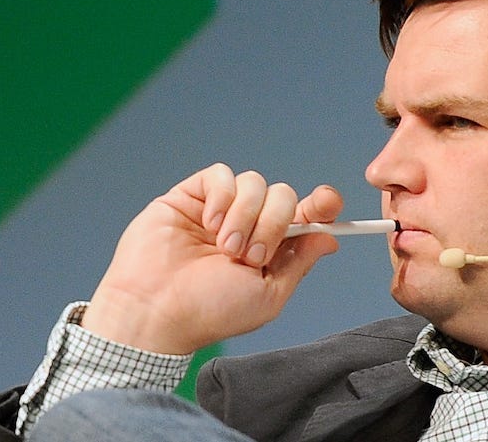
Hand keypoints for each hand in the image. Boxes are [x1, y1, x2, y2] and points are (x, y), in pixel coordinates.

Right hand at [82, 163, 343, 353]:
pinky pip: (221, 176)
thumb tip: (330, 236)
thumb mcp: (268, 295)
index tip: (328, 202)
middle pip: (283, 195)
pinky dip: (221, 198)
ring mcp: (221, 210)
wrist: (157, 309)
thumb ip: (299, 263)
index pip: (306, 215)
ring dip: (245, 216)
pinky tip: (208, 225)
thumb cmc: (210, 311)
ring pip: (254, 183)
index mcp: (272, 249)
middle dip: (274, 222)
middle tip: (250, 255)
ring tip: (224, 247)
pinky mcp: (192, 196)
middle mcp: (249, 226)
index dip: (322, 204)